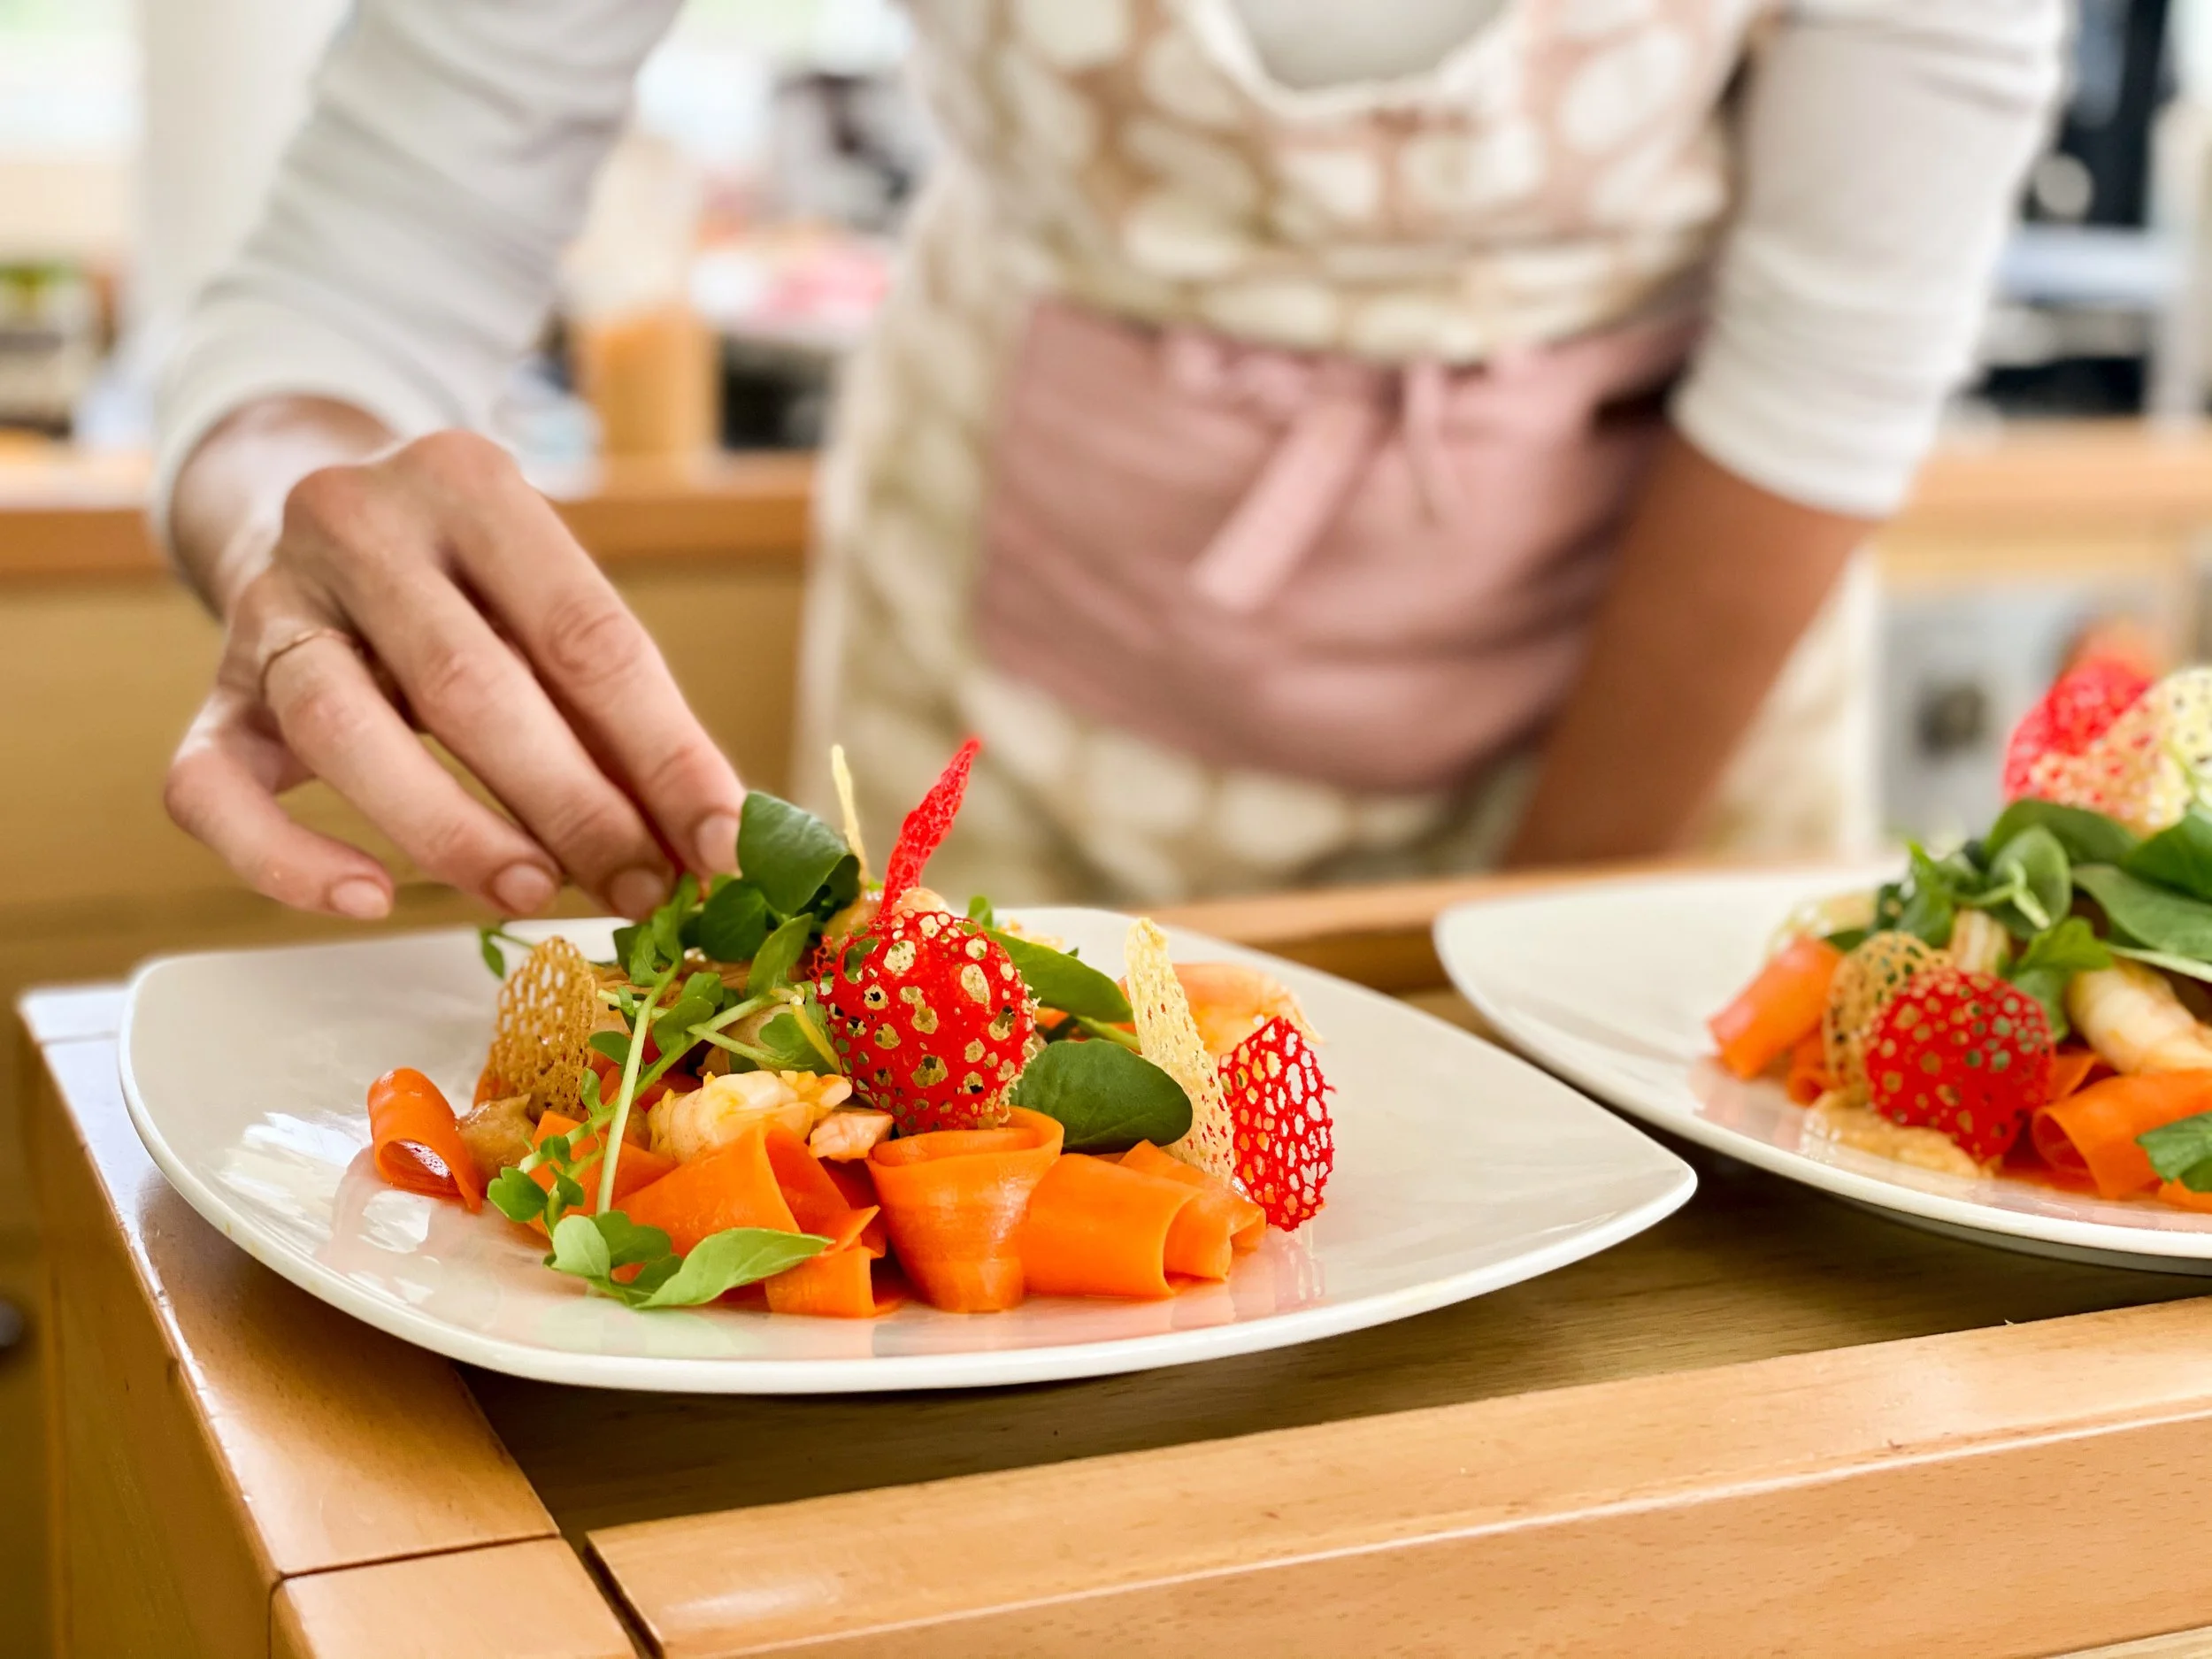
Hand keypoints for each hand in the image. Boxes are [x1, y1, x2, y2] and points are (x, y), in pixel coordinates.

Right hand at [165, 425, 744, 919]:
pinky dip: (287, 859)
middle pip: (470, 684)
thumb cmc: (474, 584)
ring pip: (341, 727)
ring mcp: (269, 604)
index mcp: (471, 484)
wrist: (309, 511)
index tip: (722, 843)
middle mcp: (356, 524)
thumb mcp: (550, 606)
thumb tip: (709, 841)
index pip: (587, 636)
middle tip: (643, 891)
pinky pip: (214, 788)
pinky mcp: (213, 691)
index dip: (664, 752)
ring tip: (534, 894)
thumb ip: (621, 714)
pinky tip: (370, 899)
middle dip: (572, 805)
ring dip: (451, 829)